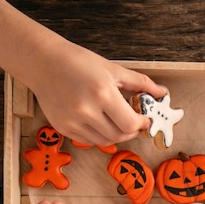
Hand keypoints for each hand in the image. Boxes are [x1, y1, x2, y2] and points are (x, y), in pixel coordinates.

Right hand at [28, 41, 167, 145]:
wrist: (43, 63)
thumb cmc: (78, 62)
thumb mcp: (112, 69)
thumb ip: (140, 82)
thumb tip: (162, 93)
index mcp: (102, 93)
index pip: (130, 124)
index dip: (141, 124)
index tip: (144, 119)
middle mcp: (86, 111)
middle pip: (119, 136)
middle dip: (131, 131)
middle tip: (133, 121)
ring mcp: (72, 122)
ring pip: (104, 141)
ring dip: (116, 134)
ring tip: (116, 120)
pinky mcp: (62, 128)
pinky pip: (88, 141)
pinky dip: (98, 135)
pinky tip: (99, 121)